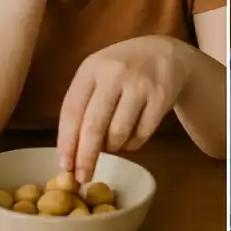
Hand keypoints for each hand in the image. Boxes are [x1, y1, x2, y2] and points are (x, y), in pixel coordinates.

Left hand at [57, 36, 189, 182]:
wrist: (166, 52)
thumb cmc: (122, 68)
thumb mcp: (97, 74)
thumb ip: (83, 104)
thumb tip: (71, 152)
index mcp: (91, 68)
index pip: (72, 110)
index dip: (67, 142)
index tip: (65, 166)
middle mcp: (114, 74)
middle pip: (94, 126)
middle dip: (86, 157)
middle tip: (83, 178)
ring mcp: (139, 85)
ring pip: (118, 134)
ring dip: (112, 149)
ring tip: (112, 145)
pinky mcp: (161, 98)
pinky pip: (141, 135)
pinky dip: (132, 145)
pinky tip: (130, 138)